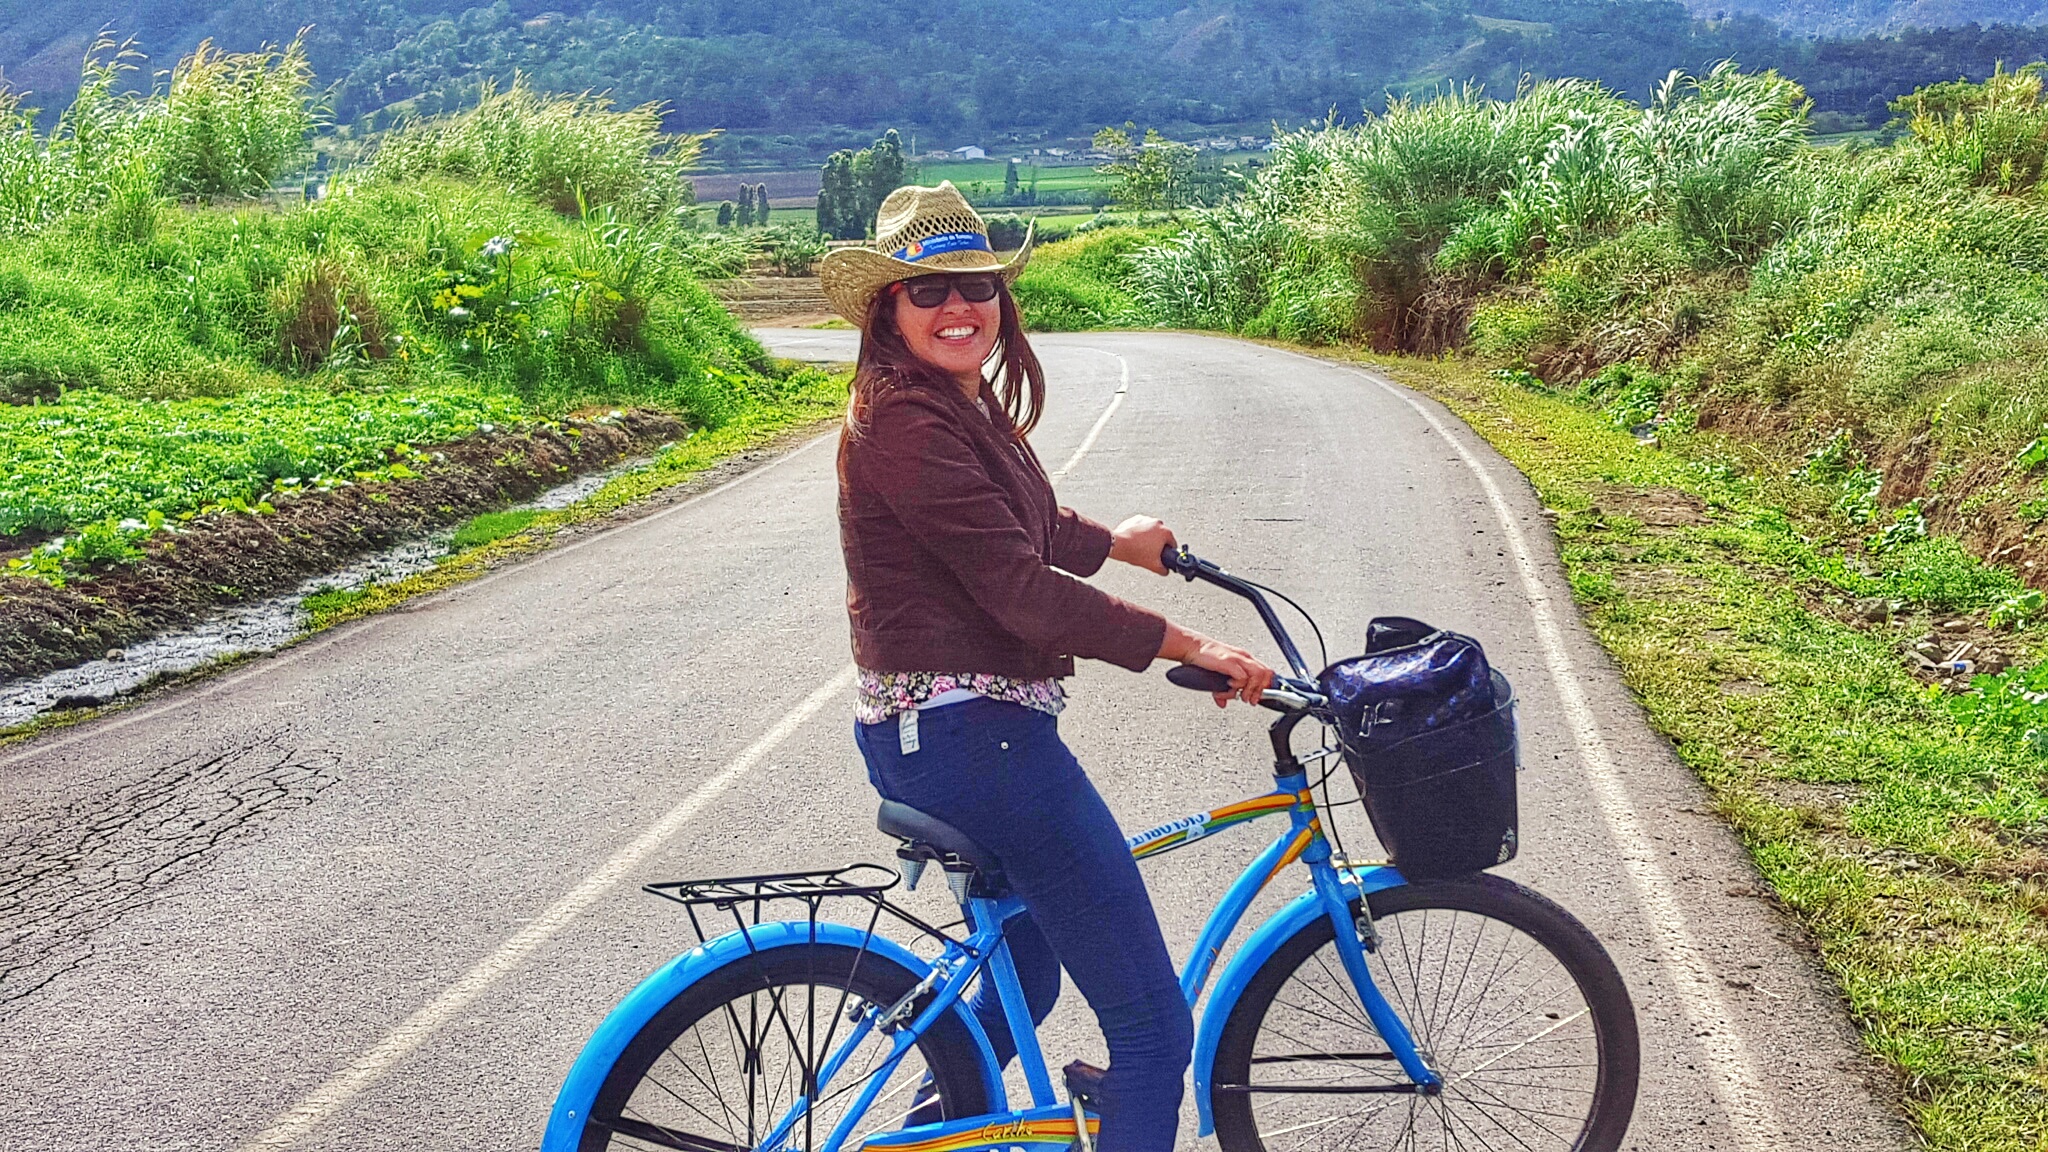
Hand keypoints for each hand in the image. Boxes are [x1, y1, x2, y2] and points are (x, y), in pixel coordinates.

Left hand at [1110, 516, 1174, 574]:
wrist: (1118, 544)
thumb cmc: (1136, 552)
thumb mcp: (1153, 565)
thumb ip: (1163, 570)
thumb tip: (1165, 571)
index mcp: (1166, 532)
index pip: (1173, 544)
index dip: (1168, 553)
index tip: (1163, 557)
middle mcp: (1158, 523)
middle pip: (1162, 537)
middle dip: (1158, 544)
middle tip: (1150, 553)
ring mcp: (1147, 519)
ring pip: (1151, 531)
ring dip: (1149, 537)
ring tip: (1141, 547)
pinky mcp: (1136, 519)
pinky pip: (1141, 527)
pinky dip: (1139, 532)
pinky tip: (1134, 541)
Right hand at [1159, 622, 1274, 707]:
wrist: (1191, 647)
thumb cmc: (1204, 658)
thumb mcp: (1218, 676)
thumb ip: (1223, 690)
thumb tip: (1223, 703)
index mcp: (1244, 659)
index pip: (1266, 672)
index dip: (1264, 687)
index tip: (1257, 697)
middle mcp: (1244, 658)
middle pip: (1266, 674)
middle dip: (1260, 691)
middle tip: (1250, 700)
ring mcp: (1238, 659)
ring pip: (1258, 675)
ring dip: (1251, 690)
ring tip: (1241, 696)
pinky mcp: (1230, 662)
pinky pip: (1243, 677)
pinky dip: (1238, 686)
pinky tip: (1228, 686)